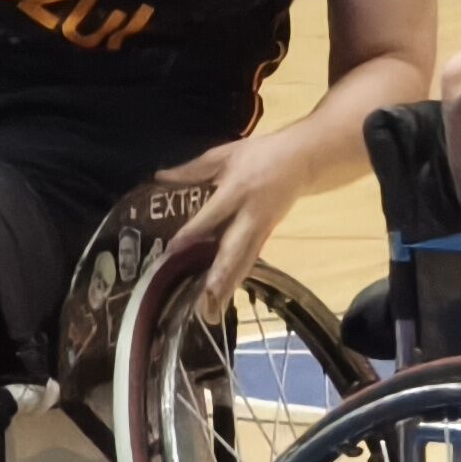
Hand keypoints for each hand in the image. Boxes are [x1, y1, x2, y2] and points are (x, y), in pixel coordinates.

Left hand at [150, 133, 308, 316]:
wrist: (301, 160)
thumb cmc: (259, 154)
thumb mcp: (225, 154)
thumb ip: (192, 169)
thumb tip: (159, 177)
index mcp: (238, 190)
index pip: (213, 215)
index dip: (194, 232)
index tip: (174, 248)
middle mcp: (251, 215)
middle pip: (234, 247)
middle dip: (220, 273)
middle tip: (205, 296)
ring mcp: (262, 228)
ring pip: (244, 260)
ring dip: (229, 284)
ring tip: (214, 307)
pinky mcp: (267, 235)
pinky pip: (250, 258)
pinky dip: (238, 276)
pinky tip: (226, 293)